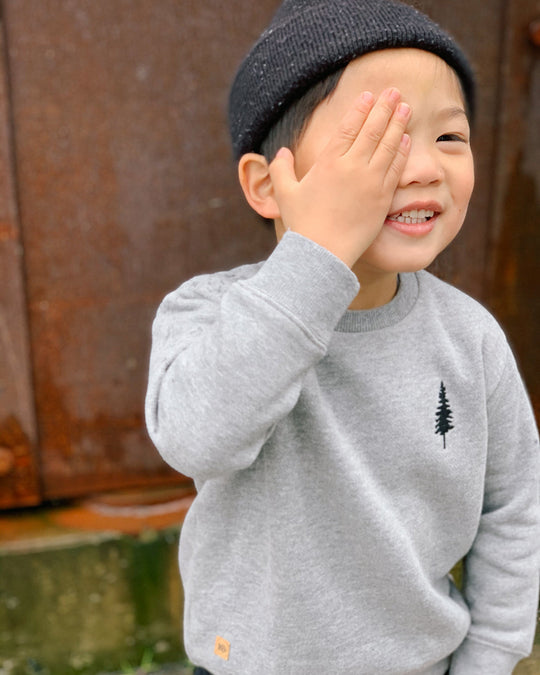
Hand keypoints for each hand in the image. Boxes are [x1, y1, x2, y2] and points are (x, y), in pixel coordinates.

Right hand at [268, 88, 411, 267]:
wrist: (323, 254)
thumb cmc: (302, 225)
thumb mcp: (285, 194)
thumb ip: (280, 169)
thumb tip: (280, 151)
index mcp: (328, 162)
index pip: (349, 127)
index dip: (361, 108)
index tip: (369, 95)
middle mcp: (352, 167)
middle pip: (373, 129)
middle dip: (385, 107)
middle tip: (395, 91)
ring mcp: (371, 182)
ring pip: (389, 145)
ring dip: (398, 123)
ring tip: (406, 108)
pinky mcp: (383, 199)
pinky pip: (396, 169)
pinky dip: (403, 151)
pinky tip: (407, 140)